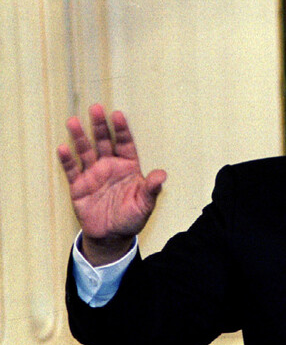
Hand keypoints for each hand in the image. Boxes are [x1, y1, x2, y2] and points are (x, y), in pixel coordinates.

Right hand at [57, 104, 166, 265]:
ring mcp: (94, 174)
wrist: (112, 236)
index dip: (121, 129)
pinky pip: (72, 170)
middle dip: (100, 126)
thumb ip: (151, 189)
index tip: (117, 115)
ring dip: (80, 137)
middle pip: (104, 142)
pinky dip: (68, 160)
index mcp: (129, 167)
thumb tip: (162, 175)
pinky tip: (63, 147)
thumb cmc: (132, 217)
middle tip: (95, 108)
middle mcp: (110, 166)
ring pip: (86, 151)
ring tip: (72, 121)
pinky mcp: (79, 186)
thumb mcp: (145, 204)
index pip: (125, 143)